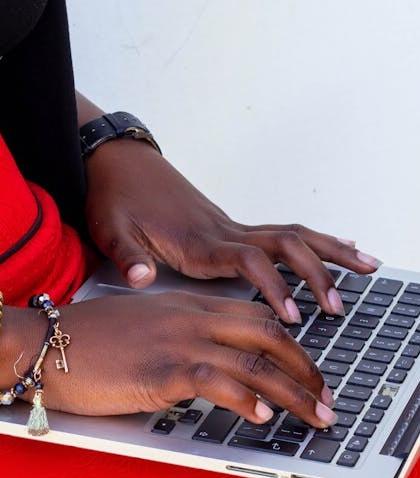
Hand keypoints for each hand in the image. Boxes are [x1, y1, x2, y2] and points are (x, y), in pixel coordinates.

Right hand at [24, 291, 336, 427]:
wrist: (42, 341)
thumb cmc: (84, 338)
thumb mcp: (139, 324)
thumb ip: (174, 332)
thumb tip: (202, 360)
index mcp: (183, 303)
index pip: (252, 314)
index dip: (289, 341)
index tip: (306, 367)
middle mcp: (187, 317)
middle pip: (265, 331)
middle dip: (304, 365)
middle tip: (324, 395)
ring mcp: (175, 341)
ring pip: (252, 360)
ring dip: (292, 390)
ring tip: (314, 415)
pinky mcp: (159, 370)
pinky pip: (216, 381)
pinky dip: (245, 400)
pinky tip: (261, 417)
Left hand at [84, 139, 381, 323]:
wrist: (117, 161)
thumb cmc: (114, 196)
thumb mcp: (110, 229)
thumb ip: (128, 256)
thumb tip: (141, 279)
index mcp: (198, 240)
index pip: (249, 261)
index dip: (274, 287)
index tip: (293, 316)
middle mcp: (222, 231)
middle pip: (285, 244)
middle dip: (318, 272)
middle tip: (340, 305)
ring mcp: (229, 225)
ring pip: (291, 234)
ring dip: (329, 250)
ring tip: (367, 265)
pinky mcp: (227, 225)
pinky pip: (280, 232)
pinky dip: (311, 241)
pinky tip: (332, 247)